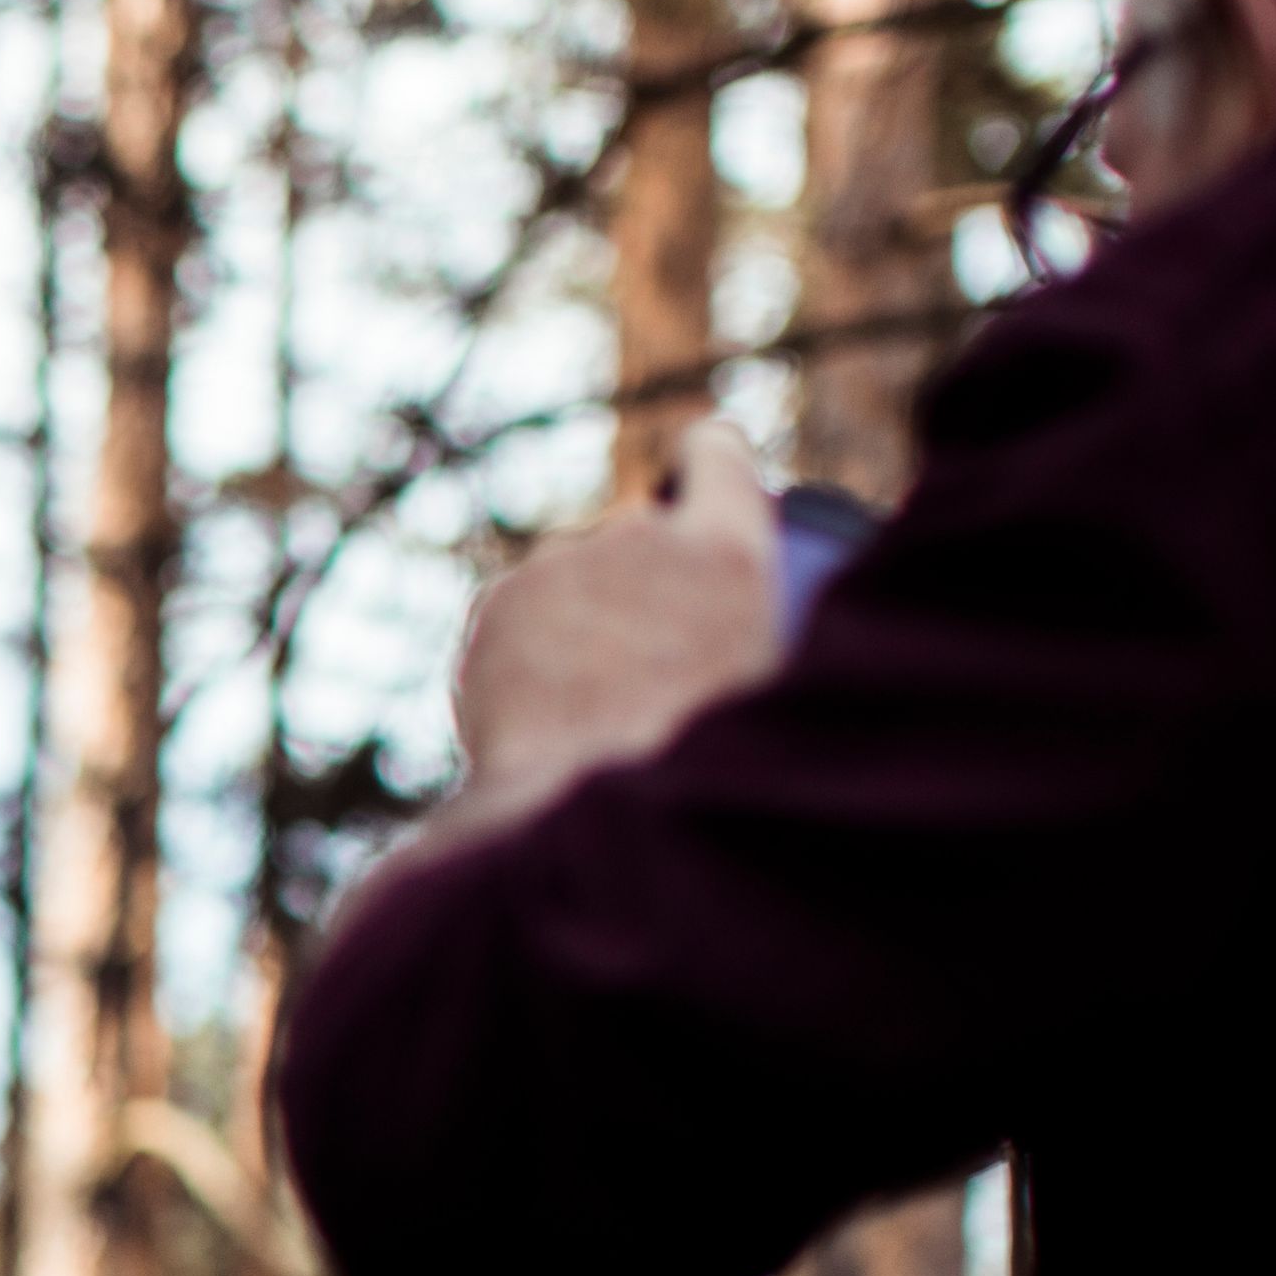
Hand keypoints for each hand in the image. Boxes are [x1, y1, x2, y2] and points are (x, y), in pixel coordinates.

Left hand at [425, 430, 785, 842]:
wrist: (584, 820)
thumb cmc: (703, 782)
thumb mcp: (776, 705)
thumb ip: (751, 642)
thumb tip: (727, 638)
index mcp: (729, 555)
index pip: (714, 455)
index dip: (703, 464)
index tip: (695, 473)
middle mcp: (640, 537)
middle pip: (638, 537)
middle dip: (639, 586)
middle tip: (646, 669)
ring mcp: (561, 564)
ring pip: (576, 581)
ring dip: (582, 625)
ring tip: (596, 714)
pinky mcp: (500, 599)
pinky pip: (523, 615)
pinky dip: (531, 654)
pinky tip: (546, 714)